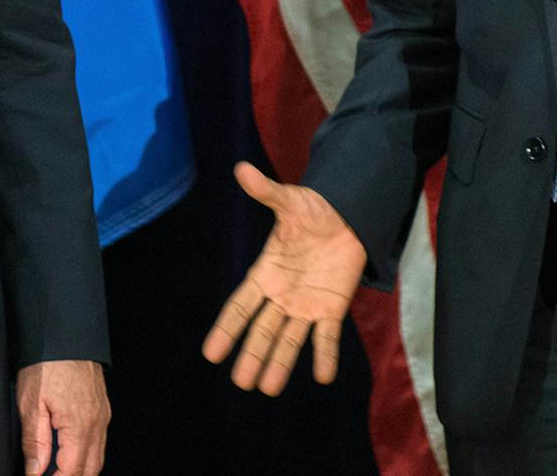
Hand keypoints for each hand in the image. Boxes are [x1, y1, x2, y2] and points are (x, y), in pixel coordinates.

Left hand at [16, 359, 107, 475]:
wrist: (66, 334)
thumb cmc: (48, 362)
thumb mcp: (31, 403)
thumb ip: (35, 442)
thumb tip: (35, 471)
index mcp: (79, 426)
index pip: (72, 471)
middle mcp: (97, 424)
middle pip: (90, 470)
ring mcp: (102, 416)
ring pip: (97, 458)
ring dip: (79, 469)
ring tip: (56, 470)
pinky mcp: (102, 408)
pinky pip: (99, 442)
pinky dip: (85, 454)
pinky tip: (68, 452)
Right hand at [201, 161, 367, 395]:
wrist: (345, 216)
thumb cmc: (311, 210)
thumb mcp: (289, 201)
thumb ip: (266, 192)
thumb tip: (241, 169)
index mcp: (265, 274)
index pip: (240, 307)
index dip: (226, 330)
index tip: (211, 354)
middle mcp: (281, 296)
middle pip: (262, 331)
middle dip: (251, 356)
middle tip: (241, 383)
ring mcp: (306, 305)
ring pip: (289, 340)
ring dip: (280, 364)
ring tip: (268, 389)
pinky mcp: (331, 309)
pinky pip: (326, 337)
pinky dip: (324, 356)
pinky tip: (323, 376)